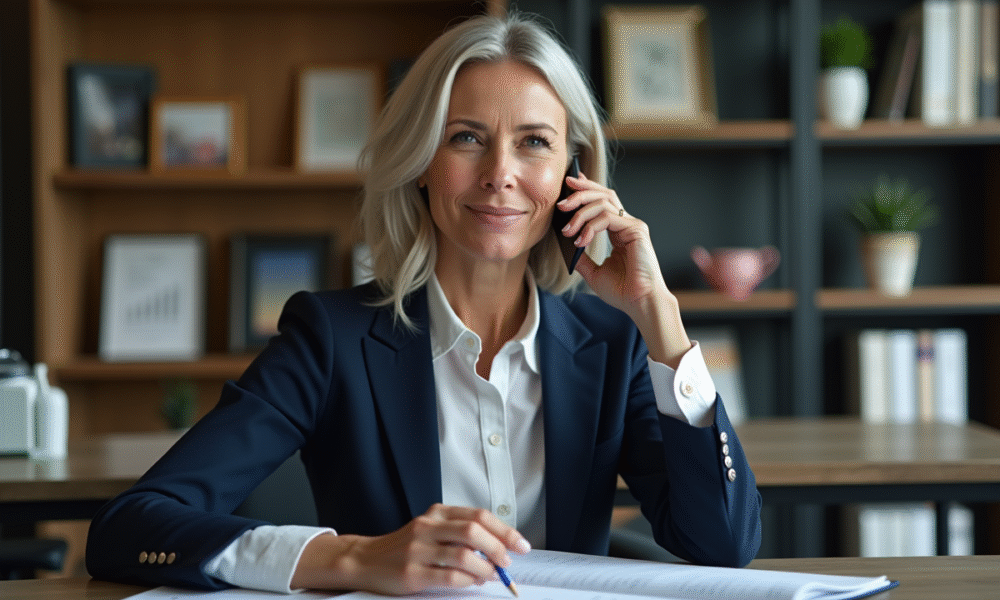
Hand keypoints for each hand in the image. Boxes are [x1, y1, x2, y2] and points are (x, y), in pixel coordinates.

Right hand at [291, 503, 530, 593]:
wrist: (365, 560)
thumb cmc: (406, 547)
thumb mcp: (431, 529)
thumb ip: (460, 533)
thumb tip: (499, 549)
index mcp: (437, 513)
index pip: (479, 516)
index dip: (505, 530)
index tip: (521, 544)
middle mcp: (428, 526)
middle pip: (474, 531)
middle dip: (499, 548)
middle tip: (508, 562)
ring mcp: (418, 550)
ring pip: (464, 554)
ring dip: (487, 568)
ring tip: (493, 575)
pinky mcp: (412, 573)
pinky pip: (450, 576)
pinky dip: (470, 581)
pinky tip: (474, 582)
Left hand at [556, 172, 690, 366]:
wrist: (639, 303)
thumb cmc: (623, 292)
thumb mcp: (594, 272)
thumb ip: (581, 257)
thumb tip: (565, 245)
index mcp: (619, 232)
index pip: (603, 202)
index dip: (587, 189)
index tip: (570, 184)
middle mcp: (627, 225)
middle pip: (604, 195)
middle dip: (581, 192)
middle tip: (561, 202)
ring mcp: (633, 226)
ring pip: (603, 203)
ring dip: (580, 212)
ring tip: (567, 229)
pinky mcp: (636, 230)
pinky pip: (607, 218)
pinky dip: (590, 227)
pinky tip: (581, 241)